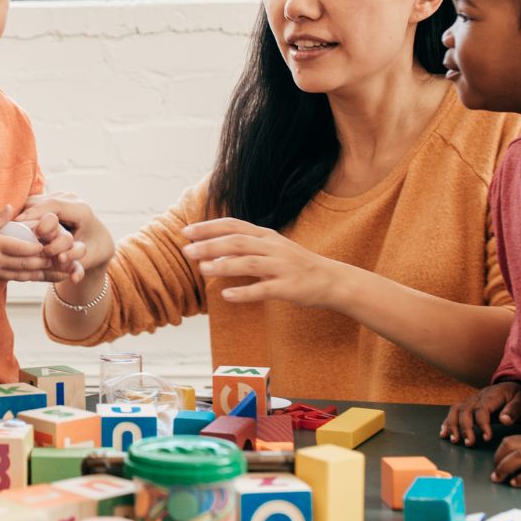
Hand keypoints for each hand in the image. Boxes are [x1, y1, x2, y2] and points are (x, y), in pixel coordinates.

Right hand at [0, 205, 69, 282]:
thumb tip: (12, 207)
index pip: (19, 248)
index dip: (36, 248)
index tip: (50, 245)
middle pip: (24, 264)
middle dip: (44, 263)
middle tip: (61, 260)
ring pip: (21, 275)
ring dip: (40, 274)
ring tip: (57, 273)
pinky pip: (13, 279)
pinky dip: (27, 278)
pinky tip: (39, 276)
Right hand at [20, 193, 113, 271]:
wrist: (101, 241)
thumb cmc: (93, 251)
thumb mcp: (87, 260)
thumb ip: (78, 267)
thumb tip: (73, 277)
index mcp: (82, 210)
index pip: (54, 206)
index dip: (36, 214)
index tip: (20, 224)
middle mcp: (72, 199)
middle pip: (43, 201)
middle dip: (27, 214)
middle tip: (12, 226)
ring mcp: (62, 196)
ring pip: (37, 200)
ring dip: (24, 212)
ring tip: (12, 226)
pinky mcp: (54, 198)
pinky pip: (35, 202)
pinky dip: (25, 211)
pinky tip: (16, 224)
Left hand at [181, 218, 342, 306]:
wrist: (332, 280)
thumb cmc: (296, 265)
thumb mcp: (271, 250)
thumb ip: (245, 249)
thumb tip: (214, 251)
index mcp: (266, 236)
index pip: (233, 225)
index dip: (209, 227)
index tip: (187, 231)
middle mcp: (273, 247)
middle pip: (237, 241)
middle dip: (210, 245)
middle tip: (187, 250)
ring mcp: (282, 266)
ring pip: (249, 262)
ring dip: (224, 265)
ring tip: (202, 269)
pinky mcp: (289, 287)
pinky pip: (264, 289)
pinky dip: (245, 292)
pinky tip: (227, 295)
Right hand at [440, 381, 520, 445]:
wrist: (515, 389)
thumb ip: (514, 411)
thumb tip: (504, 420)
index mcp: (492, 395)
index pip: (482, 409)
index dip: (482, 423)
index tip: (487, 438)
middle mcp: (478, 397)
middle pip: (465, 409)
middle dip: (464, 427)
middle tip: (469, 443)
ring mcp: (472, 400)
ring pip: (456, 410)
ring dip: (452, 425)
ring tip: (454, 440)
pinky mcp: (469, 406)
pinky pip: (455, 412)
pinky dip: (448, 422)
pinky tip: (445, 433)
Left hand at [492, 432, 520, 486]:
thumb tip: (519, 460)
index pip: (511, 441)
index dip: (499, 452)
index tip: (495, 463)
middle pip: (511, 447)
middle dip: (498, 461)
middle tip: (494, 475)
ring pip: (519, 457)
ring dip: (506, 469)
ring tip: (500, 480)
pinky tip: (517, 483)